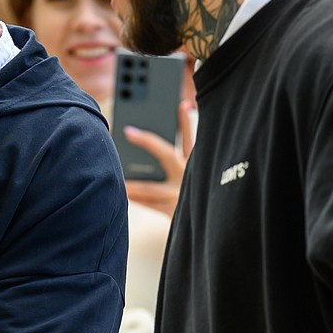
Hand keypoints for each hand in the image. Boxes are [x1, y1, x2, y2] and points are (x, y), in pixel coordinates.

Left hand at [122, 60, 197, 216]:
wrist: (215, 228)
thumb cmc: (197, 198)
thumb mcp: (196, 177)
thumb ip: (182, 162)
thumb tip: (156, 145)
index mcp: (198, 166)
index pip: (191, 139)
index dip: (186, 122)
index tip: (182, 104)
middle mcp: (191, 177)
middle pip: (166, 154)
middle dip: (148, 142)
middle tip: (129, 131)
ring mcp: (182, 196)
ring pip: (152, 186)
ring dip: (133, 182)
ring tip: (117, 174)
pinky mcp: (175, 212)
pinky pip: (150, 204)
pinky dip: (136, 197)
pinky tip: (123, 192)